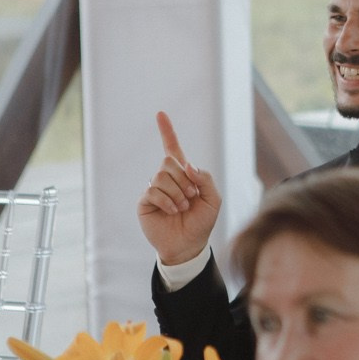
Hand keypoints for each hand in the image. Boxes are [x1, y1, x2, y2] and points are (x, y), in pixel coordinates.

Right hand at [137, 111, 222, 267]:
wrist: (188, 245)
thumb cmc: (201, 222)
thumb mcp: (213, 198)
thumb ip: (205, 178)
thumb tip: (187, 165)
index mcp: (183, 174)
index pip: (172, 148)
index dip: (167, 131)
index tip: (161, 114)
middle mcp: (166, 179)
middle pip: (169, 161)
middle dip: (184, 179)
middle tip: (191, 196)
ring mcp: (154, 189)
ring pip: (162, 176)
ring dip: (177, 193)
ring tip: (182, 207)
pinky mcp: (145, 202)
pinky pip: (153, 191)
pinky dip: (167, 201)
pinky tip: (173, 211)